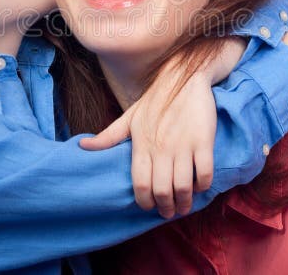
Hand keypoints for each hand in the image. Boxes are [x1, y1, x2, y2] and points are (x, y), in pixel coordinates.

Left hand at [80, 67, 217, 218]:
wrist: (184, 77)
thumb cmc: (156, 99)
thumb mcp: (130, 117)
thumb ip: (108, 136)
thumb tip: (82, 146)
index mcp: (141, 145)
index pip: (140, 184)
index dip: (145, 202)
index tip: (150, 207)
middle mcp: (161, 148)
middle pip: (162, 191)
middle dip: (166, 208)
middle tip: (169, 211)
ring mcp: (183, 145)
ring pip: (184, 186)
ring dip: (185, 202)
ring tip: (185, 205)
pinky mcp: (203, 141)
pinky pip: (205, 173)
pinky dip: (203, 185)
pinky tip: (200, 185)